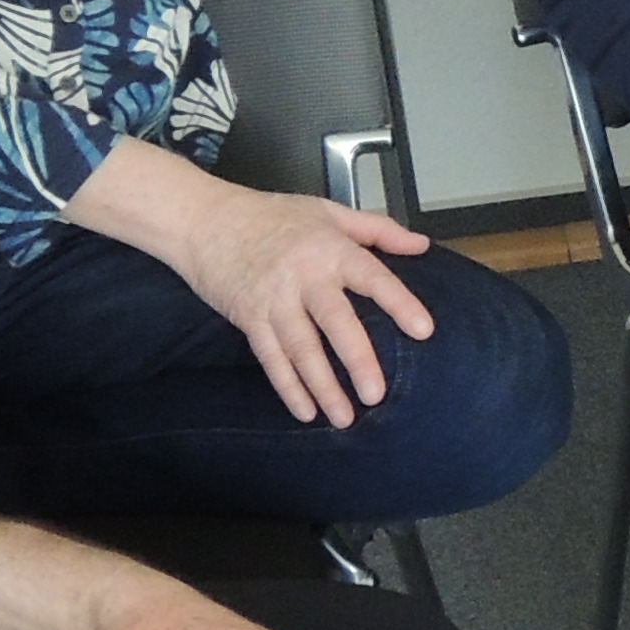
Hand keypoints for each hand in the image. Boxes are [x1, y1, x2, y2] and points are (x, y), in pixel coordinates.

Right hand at [154, 177, 439, 422]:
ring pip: (301, 349)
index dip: (398, 303)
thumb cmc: (272, 215)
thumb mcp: (328, 212)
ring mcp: (273, 300)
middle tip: (376, 394)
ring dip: (322, 386)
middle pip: (335, 322)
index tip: (423, 330)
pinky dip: (287, 387)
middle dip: (356, 360)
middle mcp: (304, 277)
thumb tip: (422, 246)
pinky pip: (271, 358)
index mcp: (330, 249)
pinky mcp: (249, 318)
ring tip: (344, 418)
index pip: (372, 277)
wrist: (205, 219)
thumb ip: (378, 229)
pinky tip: (305, 412)